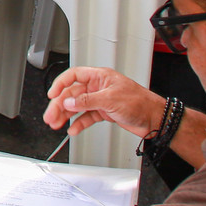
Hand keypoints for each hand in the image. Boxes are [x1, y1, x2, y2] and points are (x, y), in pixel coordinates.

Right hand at [43, 66, 162, 140]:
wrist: (154, 119)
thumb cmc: (140, 103)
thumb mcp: (110, 99)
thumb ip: (87, 100)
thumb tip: (69, 102)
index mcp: (100, 77)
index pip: (74, 76)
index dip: (61, 84)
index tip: (52, 94)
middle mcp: (99, 87)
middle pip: (73, 94)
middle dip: (60, 105)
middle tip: (51, 116)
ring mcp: (101, 100)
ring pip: (78, 107)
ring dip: (66, 116)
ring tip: (56, 123)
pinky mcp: (105, 112)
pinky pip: (87, 117)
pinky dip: (79, 123)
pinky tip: (73, 129)